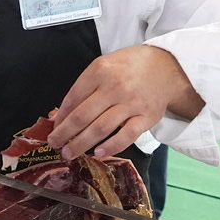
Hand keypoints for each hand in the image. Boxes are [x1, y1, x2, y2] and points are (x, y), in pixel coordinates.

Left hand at [49, 45, 203, 160]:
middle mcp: (115, 87)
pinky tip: (98, 153)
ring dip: (81, 143)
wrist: (166, 67)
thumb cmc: (129, 67)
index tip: (53, 128)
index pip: (73, 98)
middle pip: (83, 116)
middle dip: (65, 133)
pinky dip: (111, 146)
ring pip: (101, 128)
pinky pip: (126, 135)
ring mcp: (131, 103)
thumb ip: (84, 88)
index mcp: (100, 71)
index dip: (60, 116)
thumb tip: (60, 114)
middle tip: (54, 144)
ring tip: (69, 153)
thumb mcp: (104, 66)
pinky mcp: (146, 117)